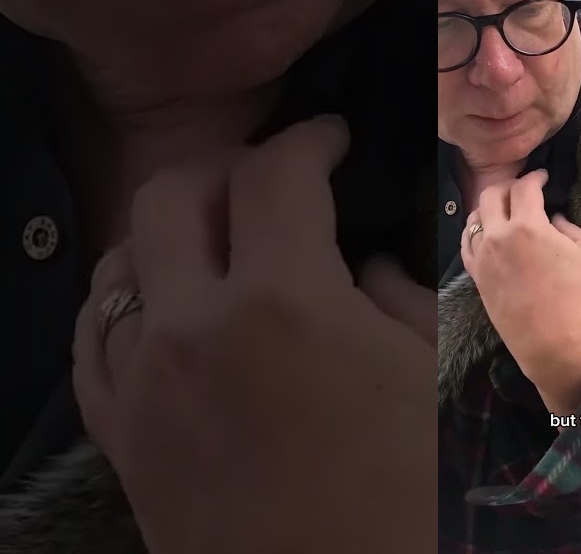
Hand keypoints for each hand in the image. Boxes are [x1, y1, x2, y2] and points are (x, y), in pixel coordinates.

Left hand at [71, 116, 436, 553]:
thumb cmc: (403, 495)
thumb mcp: (429, 377)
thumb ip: (396, 293)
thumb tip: (361, 263)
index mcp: (283, 302)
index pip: (275, 174)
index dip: (310, 141)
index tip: (333, 141)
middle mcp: (191, 325)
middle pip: (175, 194)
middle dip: (229, 167)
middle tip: (277, 181)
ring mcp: (140, 381)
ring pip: (119, 256)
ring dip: (172, 230)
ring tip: (222, 242)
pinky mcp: (118, 433)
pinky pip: (94, 335)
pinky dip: (127, 299)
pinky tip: (166, 306)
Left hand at [460, 169, 580, 399]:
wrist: (549, 339)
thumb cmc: (575, 296)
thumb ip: (573, 227)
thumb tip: (555, 218)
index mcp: (527, 226)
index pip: (525, 187)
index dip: (536, 176)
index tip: (544, 177)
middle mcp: (498, 236)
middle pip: (492, 194)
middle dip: (509, 187)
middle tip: (523, 190)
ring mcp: (483, 256)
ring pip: (475, 217)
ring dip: (490, 207)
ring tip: (504, 210)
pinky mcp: (476, 274)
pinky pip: (467, 243)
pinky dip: (475, 230)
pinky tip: (486, 232)